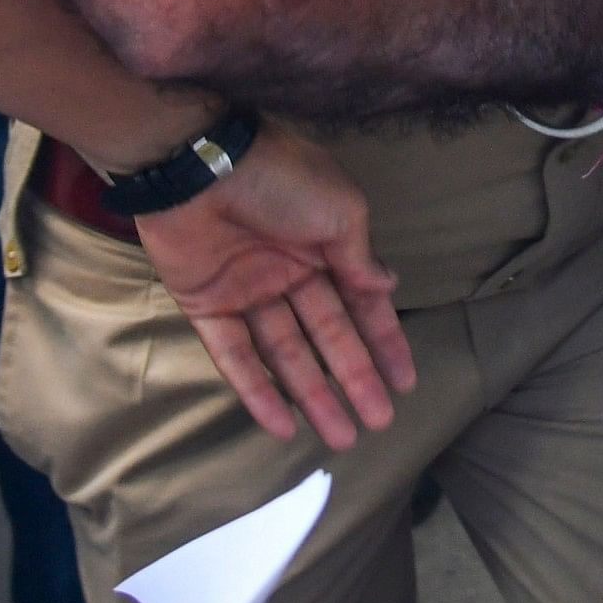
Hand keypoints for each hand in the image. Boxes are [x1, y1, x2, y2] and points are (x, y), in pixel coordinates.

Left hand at [135, 123, 415, 447]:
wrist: (199, 165)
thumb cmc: (280, 178)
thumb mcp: (340, 209)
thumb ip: (360, 256)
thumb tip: (388, 287)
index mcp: (325, 246)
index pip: (363, 304)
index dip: (384, 342)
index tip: (404, 382)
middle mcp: (290, 273)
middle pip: (328, 337)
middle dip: (355, 379)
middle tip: (378, 423)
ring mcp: (248, 293)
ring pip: (287, 355)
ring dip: (313, 395)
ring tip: (340, 437)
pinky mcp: (207, 308)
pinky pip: (235, 356)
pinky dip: (257, 392)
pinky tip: (282, 427)